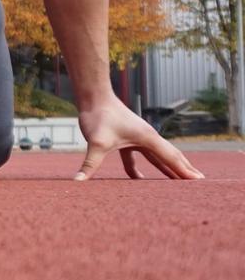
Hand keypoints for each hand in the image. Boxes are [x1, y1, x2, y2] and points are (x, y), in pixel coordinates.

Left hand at [73, 100, 203, 180]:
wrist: (93, 96)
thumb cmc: (98, 116)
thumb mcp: (96, 142)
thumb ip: (90, 164)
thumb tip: (78, 181)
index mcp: (148, 138)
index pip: (171, 158)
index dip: (185, 171)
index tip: (200, 181)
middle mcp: (147, 137)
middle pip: (171, 156)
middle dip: (184, 169)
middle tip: (200, 182)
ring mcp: (138, 137)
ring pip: (157, 156)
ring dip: (167, 169)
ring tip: (178, 182)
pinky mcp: (126, 138)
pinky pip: (138, 157)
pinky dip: (140, 169)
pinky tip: (138, 180)